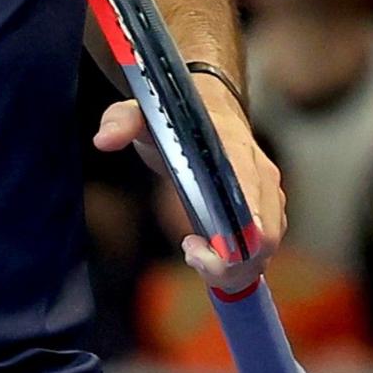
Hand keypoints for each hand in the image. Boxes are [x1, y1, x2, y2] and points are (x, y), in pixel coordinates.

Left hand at [95, 95, 285, 292]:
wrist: (210, 107)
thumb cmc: (179, 116)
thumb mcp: (144, 113)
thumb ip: (122, 121)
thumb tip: (103, 139)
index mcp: (236, 152)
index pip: (250, 205)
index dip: (229, 239)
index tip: (190, 244)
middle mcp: (261, 176)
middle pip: (264, 238)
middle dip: (229, 262)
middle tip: (189, 252)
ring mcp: (268, 195)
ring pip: (266, 248)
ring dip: (234, 266)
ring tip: (193, 251)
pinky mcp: (267, 210)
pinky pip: (263, 247)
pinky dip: (240, 261)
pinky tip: (208, 253)